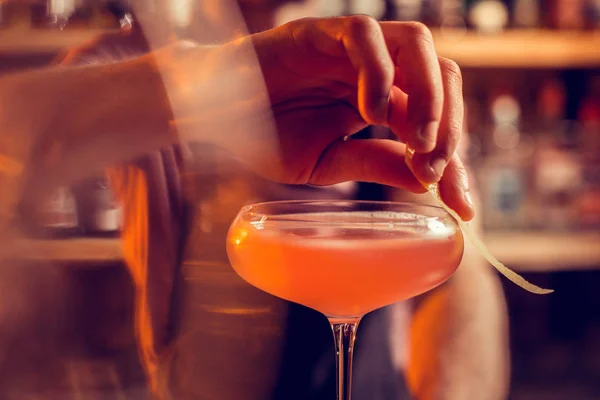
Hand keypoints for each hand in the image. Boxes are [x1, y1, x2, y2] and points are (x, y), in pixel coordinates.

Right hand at [192, 16, 473, 219]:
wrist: (212, 116)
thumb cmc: (265, 135)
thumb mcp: (328, 163)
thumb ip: (375, 163)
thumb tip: (427, 181)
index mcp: (380, 101)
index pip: (436, 120)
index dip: (455, 160)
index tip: (462, 206)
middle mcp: (375, 70)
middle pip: (443, 75)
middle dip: (450, 126)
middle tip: (436, 169)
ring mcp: (349, 48)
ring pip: (417, 44)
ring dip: (428, 95)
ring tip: (417, 141)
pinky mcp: (319, 32)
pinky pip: (364, 35)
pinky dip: (377, 72)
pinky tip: (369, 112)